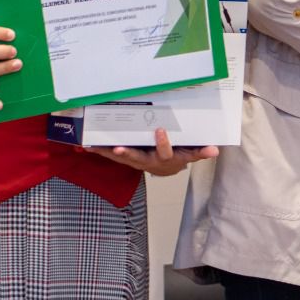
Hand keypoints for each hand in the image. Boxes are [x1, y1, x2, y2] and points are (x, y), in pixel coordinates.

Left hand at [89, 128, 218, 175]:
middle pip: (137, 158)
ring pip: (120, 157)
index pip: (165, 152)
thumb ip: (200, 152)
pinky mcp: (125, 157)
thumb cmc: (177, 157)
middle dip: (127, 154)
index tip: (160, 130)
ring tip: (92, 146)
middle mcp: (148, 162)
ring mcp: (135, 160)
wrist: (166, 169)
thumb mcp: (190, 154)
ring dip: (106, 152)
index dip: (163, 143)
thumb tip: (215, 151)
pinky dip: (98, 150)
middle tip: (118, 148)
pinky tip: (84, 145)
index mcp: (164, 159)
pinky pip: (111, 154)